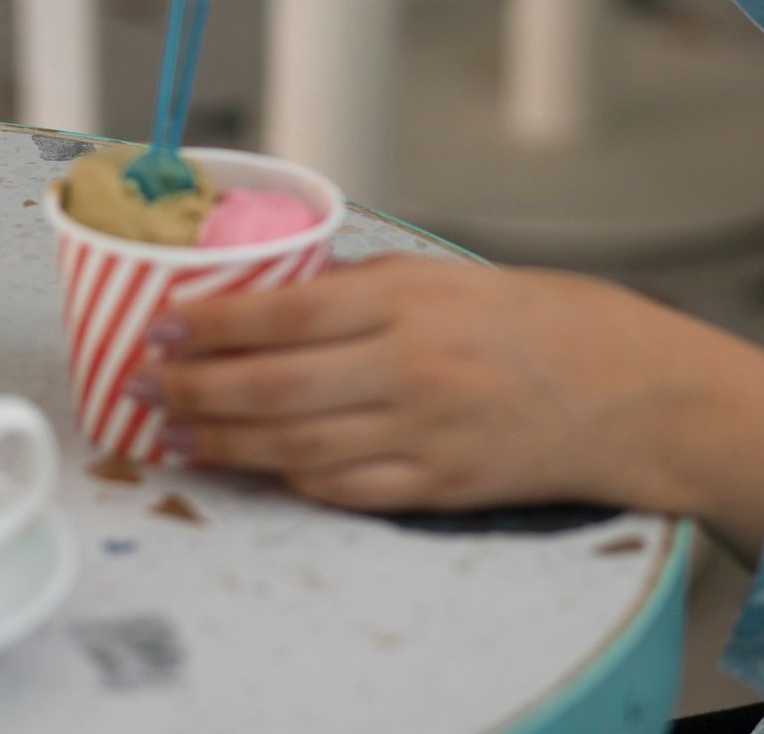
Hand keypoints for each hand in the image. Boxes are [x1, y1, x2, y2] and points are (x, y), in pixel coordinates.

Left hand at [133, 256, 763, 563]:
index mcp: (405, 300)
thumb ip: (354, 285)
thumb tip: (267, 294)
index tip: (162, 325)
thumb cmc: (522, 317)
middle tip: (143, 383)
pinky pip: (344, 488)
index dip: (213, 325)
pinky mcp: (438, 485)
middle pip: (275, 387)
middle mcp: (409, 366)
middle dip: (195, 389)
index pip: (285, 313)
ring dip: (224, 443)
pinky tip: (253, 466)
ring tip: (174, 431)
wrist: (620, 387)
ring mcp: (423, 432)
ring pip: (296, 446)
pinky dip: (290, 479)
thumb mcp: (437, 274)